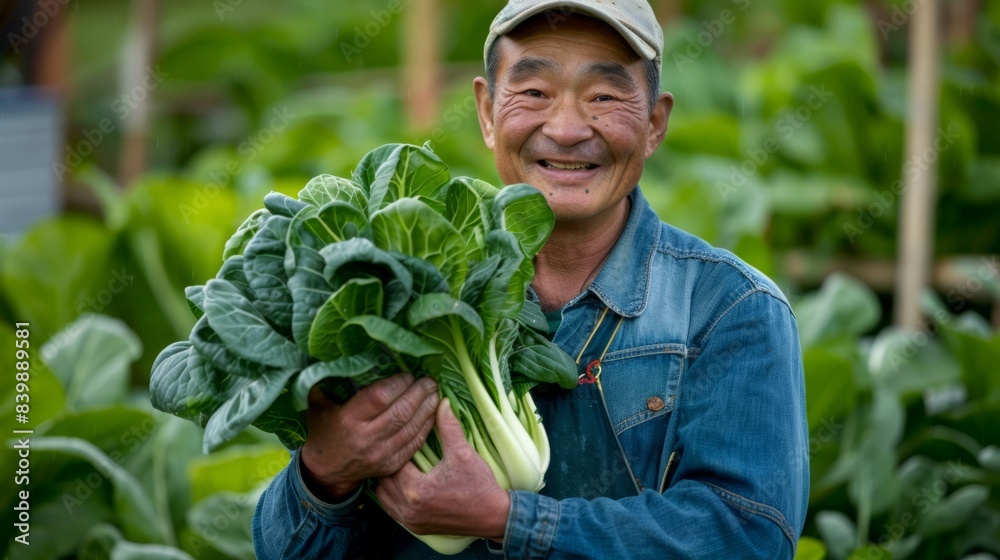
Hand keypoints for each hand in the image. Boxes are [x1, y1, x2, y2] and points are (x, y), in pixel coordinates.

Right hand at [300, 372, 438, 500]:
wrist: (326, 473)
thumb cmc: (323, 431)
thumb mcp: (318, 404)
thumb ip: (328, 380)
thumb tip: (342, 355)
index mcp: (348, 420)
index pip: (380, 398)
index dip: (398, 383)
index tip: (408, 374)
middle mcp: (367, 438)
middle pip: (401, 412)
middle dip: (420, 392)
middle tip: (429, 379)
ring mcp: (381, 454)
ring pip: (412, 427)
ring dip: (428, 407)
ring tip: (435, 392)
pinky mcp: (392, 464)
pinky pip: (415, 443)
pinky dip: (427, 426)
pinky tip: (433, 412)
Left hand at [376, 399, 510, 538]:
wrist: (493, 517)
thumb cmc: (479, 486)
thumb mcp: (463, 453)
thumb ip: (448, 427)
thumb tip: (441, 402)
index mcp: (415, 490)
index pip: (393, 463)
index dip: (398, 449)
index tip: (405, 439)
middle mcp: (407, 509)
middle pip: (383, 481)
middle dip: (391, 465)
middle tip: (401, 451)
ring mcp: (411, 521)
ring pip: (383, 497)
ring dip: (389, 482)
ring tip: (402, 467)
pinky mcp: (416, 528)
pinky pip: (392, 511)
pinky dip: (393, 497)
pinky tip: (404, 485)